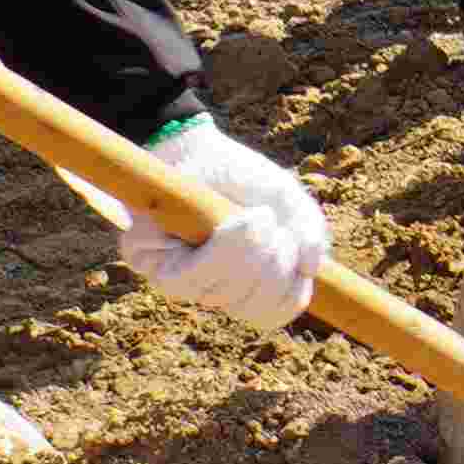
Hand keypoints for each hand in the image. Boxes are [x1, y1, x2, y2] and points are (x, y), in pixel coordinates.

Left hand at [111, 112, 330, 334]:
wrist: (197, 148)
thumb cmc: (242, 178)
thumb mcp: (289, 201)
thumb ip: (310, 234)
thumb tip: (311, 270)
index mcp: (245, 285)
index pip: (272, 315)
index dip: (291, 290)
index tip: (293, 247)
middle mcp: (212, 289)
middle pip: (253, 308)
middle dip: (275, 263)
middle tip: (271, 222)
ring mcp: (181, 281)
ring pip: (226, 294)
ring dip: (252, 250)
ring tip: (258, 215)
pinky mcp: (152, 265)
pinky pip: (194, 278)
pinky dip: (226, 247)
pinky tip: (237, 220)